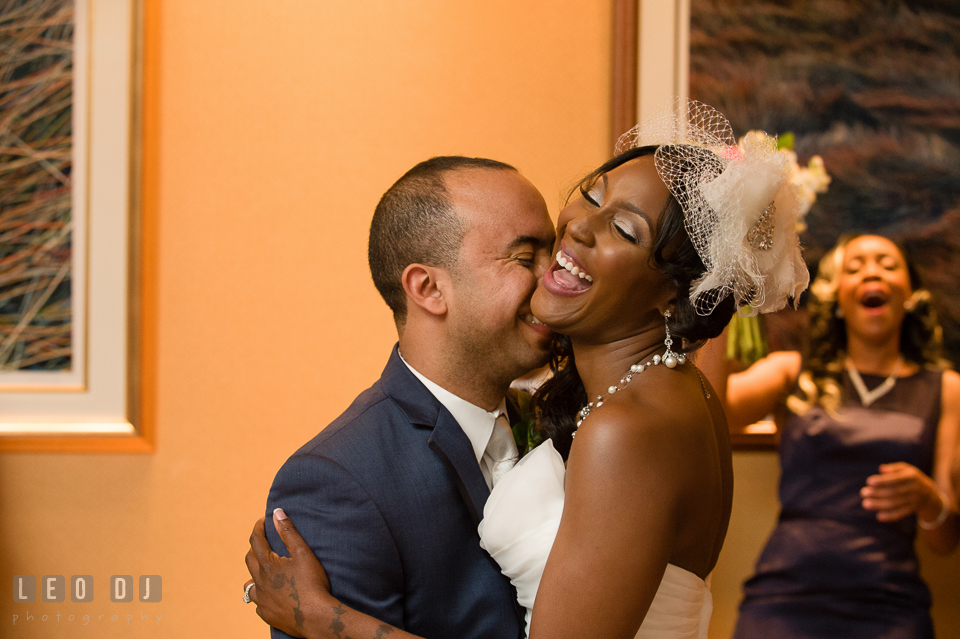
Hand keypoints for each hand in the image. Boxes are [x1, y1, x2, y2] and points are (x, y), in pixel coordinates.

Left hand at [245, 509, 333, 637]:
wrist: (316, 617)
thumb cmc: (312, 583)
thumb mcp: (302, 553)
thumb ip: (288, 532)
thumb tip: (276, 513)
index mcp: (267, 565)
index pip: (256, 540)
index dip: (258, 528)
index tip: (262, 520)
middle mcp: (259, 582)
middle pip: (249, 560)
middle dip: (255, 548)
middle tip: (264, 542)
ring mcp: (261, 600)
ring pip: (249, 584)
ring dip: (254, 575)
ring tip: (263, 572)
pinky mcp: (267, 614)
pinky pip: (258, 603)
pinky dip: (262, 596)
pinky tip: (270, 595)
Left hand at [861, 462, 941, 522]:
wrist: (930, 494)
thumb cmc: (911, 478)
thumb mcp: (906, 469)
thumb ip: (893, 468)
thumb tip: (881, 469)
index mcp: (912, 476)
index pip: (896, 479)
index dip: (883, 480)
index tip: (869, 481)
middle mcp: (914, 489)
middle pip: (894, 492)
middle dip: (878, 493)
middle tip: (863, 493)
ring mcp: (914, 500)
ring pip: (896, 504)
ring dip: (880, 505)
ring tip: (865, 504)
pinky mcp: (912, 510)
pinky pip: (901, 513)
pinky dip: (890, 516)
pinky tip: (878, 516)